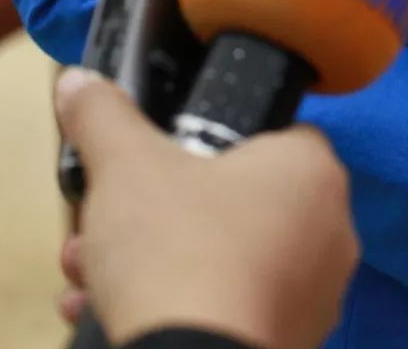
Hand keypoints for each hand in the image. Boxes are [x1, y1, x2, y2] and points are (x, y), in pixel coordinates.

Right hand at [53, 66, 358, 348]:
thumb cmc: (177, 255)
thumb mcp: (124, 166)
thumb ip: (104, 116)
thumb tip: (79, 84)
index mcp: (311, 172)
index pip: (265, 133)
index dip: (202, 143)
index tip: (151, 160)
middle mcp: (328, 234)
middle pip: (228, 205)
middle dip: (152, 216)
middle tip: (101, 226)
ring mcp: (312, 298)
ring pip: (220, 263)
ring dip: (150, 264)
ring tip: (90, 275)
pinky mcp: (287, 345)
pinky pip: (225, 314)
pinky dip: (173, 311)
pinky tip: (107, 316)